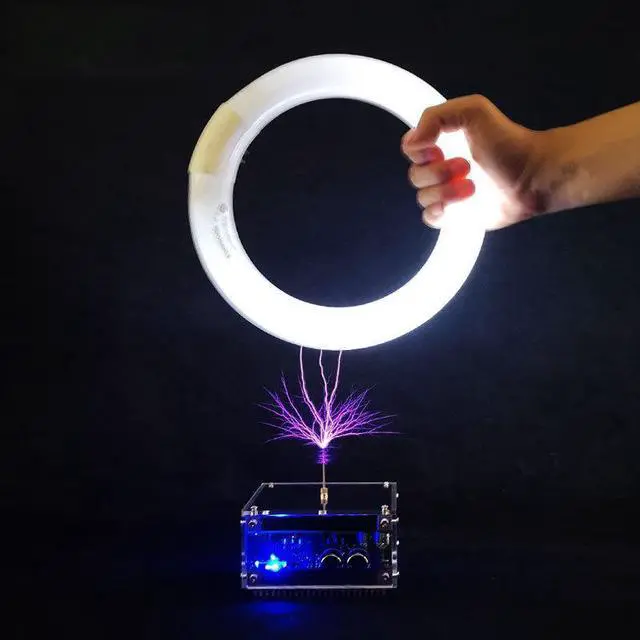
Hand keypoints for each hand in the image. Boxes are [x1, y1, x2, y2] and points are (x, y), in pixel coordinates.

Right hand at [402, 95, 548, 229]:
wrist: (532, 176)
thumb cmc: (509, 142)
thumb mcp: (474, 111)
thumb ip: (436, 116)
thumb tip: (413, 141)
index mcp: (441, 143)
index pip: (410, 148)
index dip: (419, 151)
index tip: (438, 148)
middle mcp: (441, 168)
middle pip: (414, 176)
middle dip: (438, 172)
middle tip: (466, 166)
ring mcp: (447, 193)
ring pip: (423, 197)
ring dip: (446, 192)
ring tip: (473, 186)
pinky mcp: (455, 215)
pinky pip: (431, 217)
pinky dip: (441, 210)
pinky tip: (463, 202)